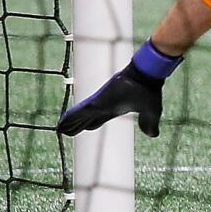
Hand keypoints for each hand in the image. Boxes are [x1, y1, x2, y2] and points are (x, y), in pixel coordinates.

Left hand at [57, 41, 182, 137]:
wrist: (146, 76)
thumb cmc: (149, 91)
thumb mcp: (151, 112)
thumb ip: (149, 123)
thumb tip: (152, 135)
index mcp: (114, 109)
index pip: (98, 119)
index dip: (89, 125)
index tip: (84, 129)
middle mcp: (103, 106)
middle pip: (85, 118)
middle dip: (76, 125)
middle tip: (65, 131)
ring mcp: (98, 103)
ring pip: (78, 116)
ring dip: (69, 123)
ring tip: (58, 129)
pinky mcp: (95, 102)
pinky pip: (78, 113)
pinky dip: (69, 118)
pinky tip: (60, 124)